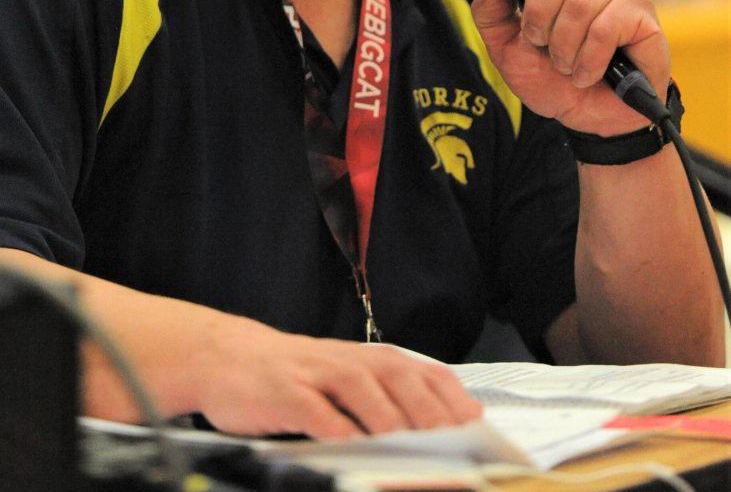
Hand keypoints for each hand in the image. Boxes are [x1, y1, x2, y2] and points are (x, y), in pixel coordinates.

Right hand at [190, 316, 482, 437]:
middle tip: (449, 439)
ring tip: (405, 442)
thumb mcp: (346, 382)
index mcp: (370, 360)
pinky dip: (332, 427)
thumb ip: (387, 401)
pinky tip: (347, 446)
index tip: (475, 424)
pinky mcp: (285, 392)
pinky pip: (313, 410)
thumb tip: (440, 432)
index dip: (450, 397)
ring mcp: (316, 375)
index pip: (421, 372)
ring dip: (385, 415)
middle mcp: (349, 362)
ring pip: (359, 387)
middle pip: (397, 376)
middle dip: (426, 407)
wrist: (231, 358)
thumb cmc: (299, 379)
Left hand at [471, 0, 670, 135]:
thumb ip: (490, 14)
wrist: (586, 118)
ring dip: (563, 46)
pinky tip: (587, 73)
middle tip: (541, 44)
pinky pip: (606, 28)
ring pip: (580, 3)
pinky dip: (588, 60)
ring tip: (566, 64)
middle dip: (539, 17)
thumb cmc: (551, 79)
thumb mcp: (505, 49)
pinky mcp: (645, 19)